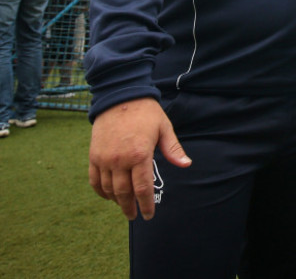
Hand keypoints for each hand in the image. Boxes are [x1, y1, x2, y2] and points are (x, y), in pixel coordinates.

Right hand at [88, 98, 191, 220]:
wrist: (120, 96)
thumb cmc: (146, 112)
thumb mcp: (164, 127)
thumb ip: (173, 149)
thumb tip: (186, 164)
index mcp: (140, 154)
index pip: (142, 188)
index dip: (145, 204)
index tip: (148, 215)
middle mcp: (120, 160)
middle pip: (124, 193)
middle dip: (130, 207)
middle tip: (134, 215)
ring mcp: (104, 159)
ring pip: (108, 189)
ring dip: (116, 201)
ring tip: (124, 205)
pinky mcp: (94, 155)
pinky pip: (94, 180)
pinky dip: (100, 191)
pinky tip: (108, 195)